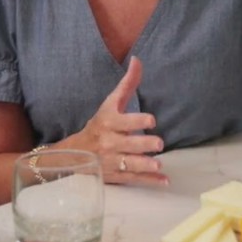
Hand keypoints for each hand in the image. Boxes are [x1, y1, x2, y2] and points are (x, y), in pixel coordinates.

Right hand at [75, 56, 167, 185]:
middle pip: (127, 144)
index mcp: (109, 122)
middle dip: (143, 144)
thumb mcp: (111, 102)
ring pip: (129, 164)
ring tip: (158, 165)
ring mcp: (112, 161)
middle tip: (158, 144)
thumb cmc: (101, 123)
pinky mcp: (116, 175)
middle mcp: (109, 142)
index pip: (123, 121)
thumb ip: (128, 83)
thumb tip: (138, 59)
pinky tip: (164, 181)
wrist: (77, 152)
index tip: (151, 120)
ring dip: (144, 166)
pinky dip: (149, 181)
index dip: (137, 120)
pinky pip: (134, 178)